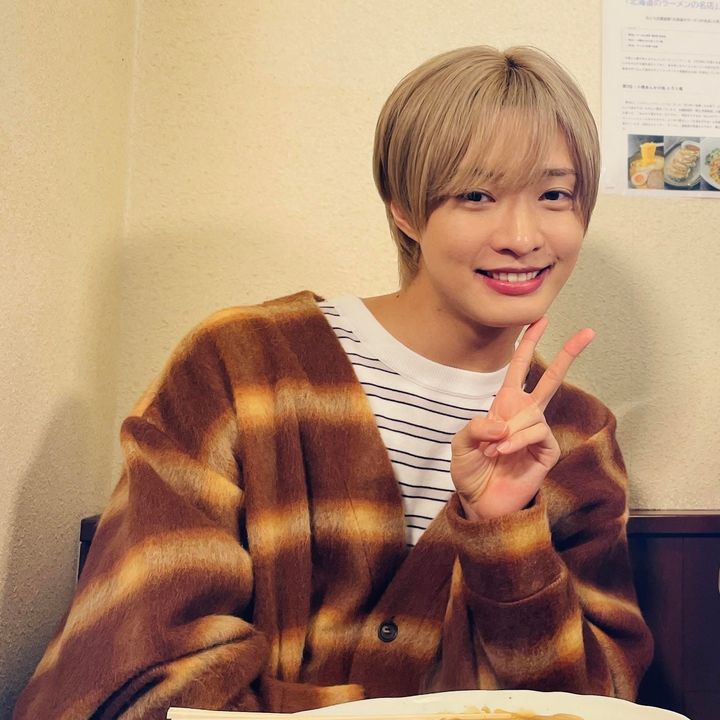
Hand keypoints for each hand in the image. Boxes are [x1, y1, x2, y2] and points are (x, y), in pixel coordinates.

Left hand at [450, 317, 594, 519]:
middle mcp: (525, 414)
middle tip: (589, 331)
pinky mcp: (547, 450)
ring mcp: (538, 432)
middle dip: (568, 354)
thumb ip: (477, 427)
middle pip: (551, 378)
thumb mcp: (461, 443)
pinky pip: (536, 433)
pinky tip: (505, 454)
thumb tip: (504, 423)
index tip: (540, 319)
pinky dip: (517, 442)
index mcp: (505, 405)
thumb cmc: (471, 470)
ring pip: (532, 414)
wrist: (480, 502)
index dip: (528, 344)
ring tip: (495, 451)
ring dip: (509, 432)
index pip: (520, 368)